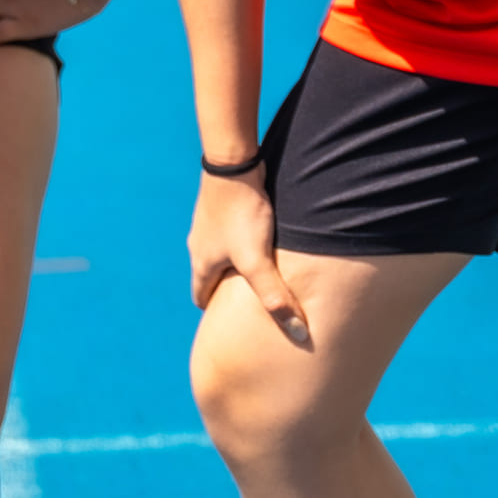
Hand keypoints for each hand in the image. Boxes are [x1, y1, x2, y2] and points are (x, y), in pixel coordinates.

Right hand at [188, 167, 309, 347]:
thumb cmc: (241, 213)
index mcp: (201, 263)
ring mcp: (208, 223)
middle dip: (227, 289)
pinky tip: (261, 235)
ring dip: (235, 262)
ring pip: (220, 252)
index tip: (232, 323)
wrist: (232, 163)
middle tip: (250, 300)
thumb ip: (275, 297)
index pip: (201, 298)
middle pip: (209, 275)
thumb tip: (298, 334)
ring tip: (262, 269)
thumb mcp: (258, 261)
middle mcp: (199, 245)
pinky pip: (229, 231)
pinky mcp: (221, 205)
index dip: (216, 313)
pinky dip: (241, 239)